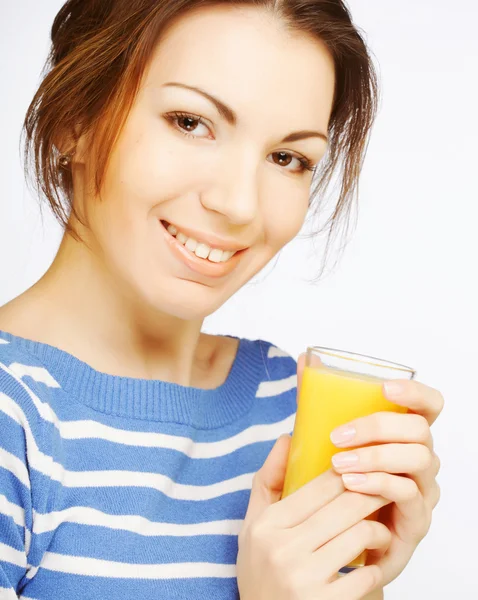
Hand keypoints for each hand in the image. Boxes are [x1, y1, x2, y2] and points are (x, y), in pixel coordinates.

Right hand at [237, 439, 392, 599]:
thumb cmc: (261, 568)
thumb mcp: (254, 522)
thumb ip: (269, 479)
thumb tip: (287, 438)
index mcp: (268, 523)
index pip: (321, 485)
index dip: (352, 472)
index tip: (368, 468)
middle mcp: (284, 548)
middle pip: (346, 506)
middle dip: (375, 494)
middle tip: (388, 490)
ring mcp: (304, 578)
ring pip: (361, 535)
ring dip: (379, 531)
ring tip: (380, 531)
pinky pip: (366, 576)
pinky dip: (376, 568)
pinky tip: (372, 565)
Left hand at [329, 378, 443, 585]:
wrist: (326, 546)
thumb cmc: (327, 489)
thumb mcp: (314, 441)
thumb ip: (311, 405)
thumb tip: (303, 360)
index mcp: (401, 438)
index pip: (427, 406)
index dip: (415, 392)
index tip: (385, 387)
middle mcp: (417, 461)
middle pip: (420, 429)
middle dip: (379, 426)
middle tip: (338, 436)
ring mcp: (420, 491)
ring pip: (418, 459)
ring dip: (376, 456)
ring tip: (338, 464)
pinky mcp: (414, 521)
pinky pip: (408, 495)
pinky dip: (379, 484)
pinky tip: (350, 485)